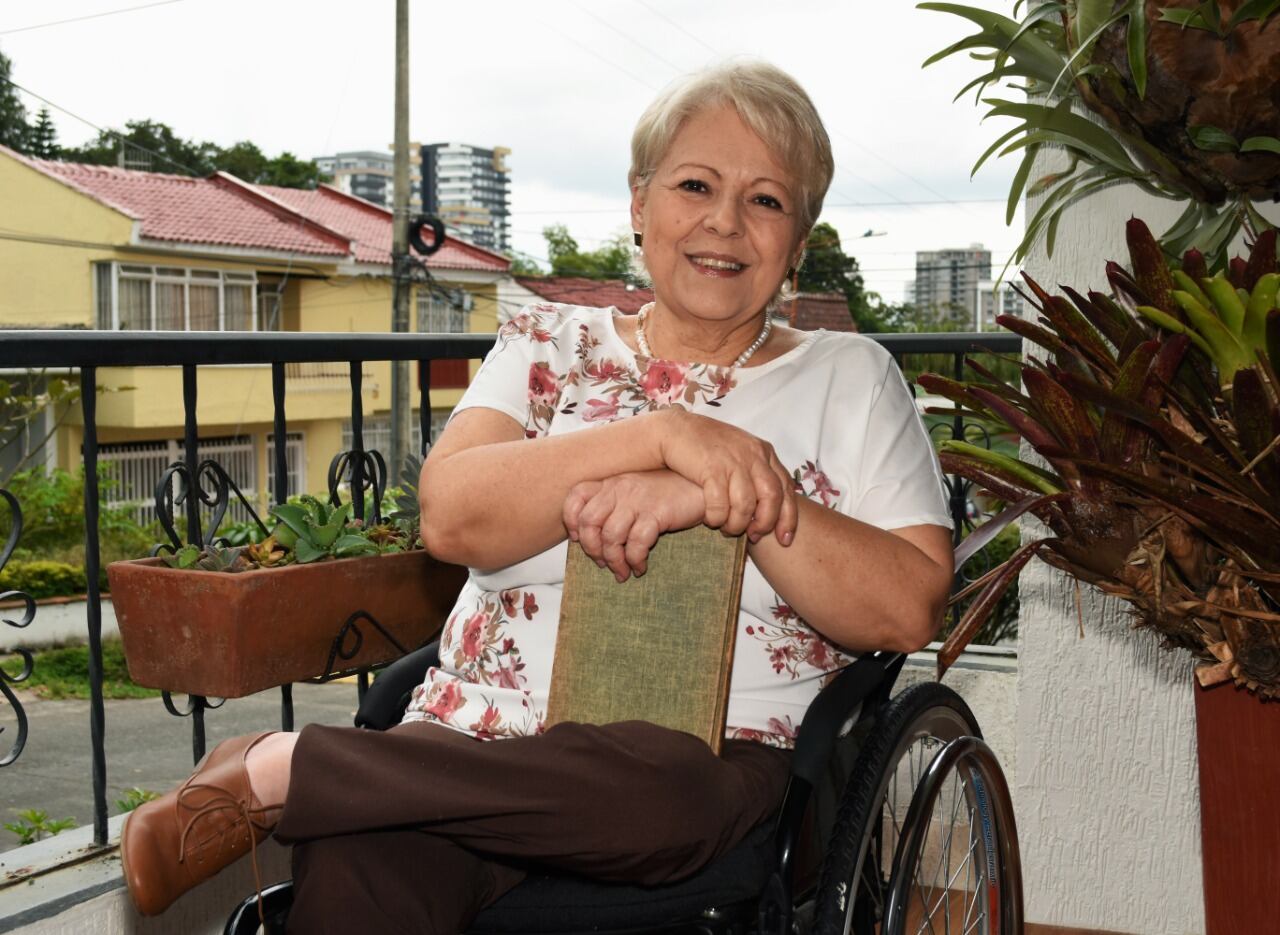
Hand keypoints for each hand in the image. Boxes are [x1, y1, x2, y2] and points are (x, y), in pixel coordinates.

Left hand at [563, 471, 704, 580]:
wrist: (701, 487)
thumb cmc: (667, 494)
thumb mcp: (635, 492)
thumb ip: (614, 505)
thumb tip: (592, 538)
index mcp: (612, 482)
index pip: (576, 496)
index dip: (570, 521)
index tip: (578, 539)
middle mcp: (620, 488)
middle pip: (588, 521)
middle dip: (591, 549)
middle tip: (603, 564)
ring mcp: (638, 500)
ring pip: (610, 536)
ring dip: (614, 561)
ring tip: (623, 572)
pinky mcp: (657, 512)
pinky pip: (636, 543)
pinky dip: (635, 561)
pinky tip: (640, 567)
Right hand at [656, 410, 796, 544]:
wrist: (675, 429)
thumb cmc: (707, 447)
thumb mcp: (739, 454)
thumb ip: (756, 474)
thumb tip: (770, 509)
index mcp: (763, 452)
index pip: (786, 488)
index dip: (789, 517)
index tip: (785, 538)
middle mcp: (752, 454)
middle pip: (772, 497)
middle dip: (765, 523)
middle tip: (754, 536)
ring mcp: (732, 460)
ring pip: (746, 504)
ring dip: (737, 524)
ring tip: (727, 529)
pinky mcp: (711, 467)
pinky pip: (720, 504)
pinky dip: (716, 518)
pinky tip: (710, 519)